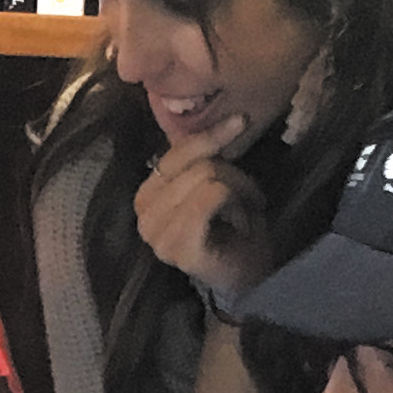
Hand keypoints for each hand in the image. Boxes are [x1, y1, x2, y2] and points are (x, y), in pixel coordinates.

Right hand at [136, 107, 273, 302]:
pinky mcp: (176, 246)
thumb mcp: (216, 182)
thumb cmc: (235, 231)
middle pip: (197, 163)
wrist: (249, 279)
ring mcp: (155, 233)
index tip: (241, 121)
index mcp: (148, 193)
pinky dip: (234, 204)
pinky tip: (237, 224)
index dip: (210, 134)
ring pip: (207, 176)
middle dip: (233, 175)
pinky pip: (210, 195)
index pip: (176, 150)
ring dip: (236, 191)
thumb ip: (202, 156)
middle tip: (246, 199)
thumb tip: (216, 114)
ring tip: (240, 214)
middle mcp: (143, 212)